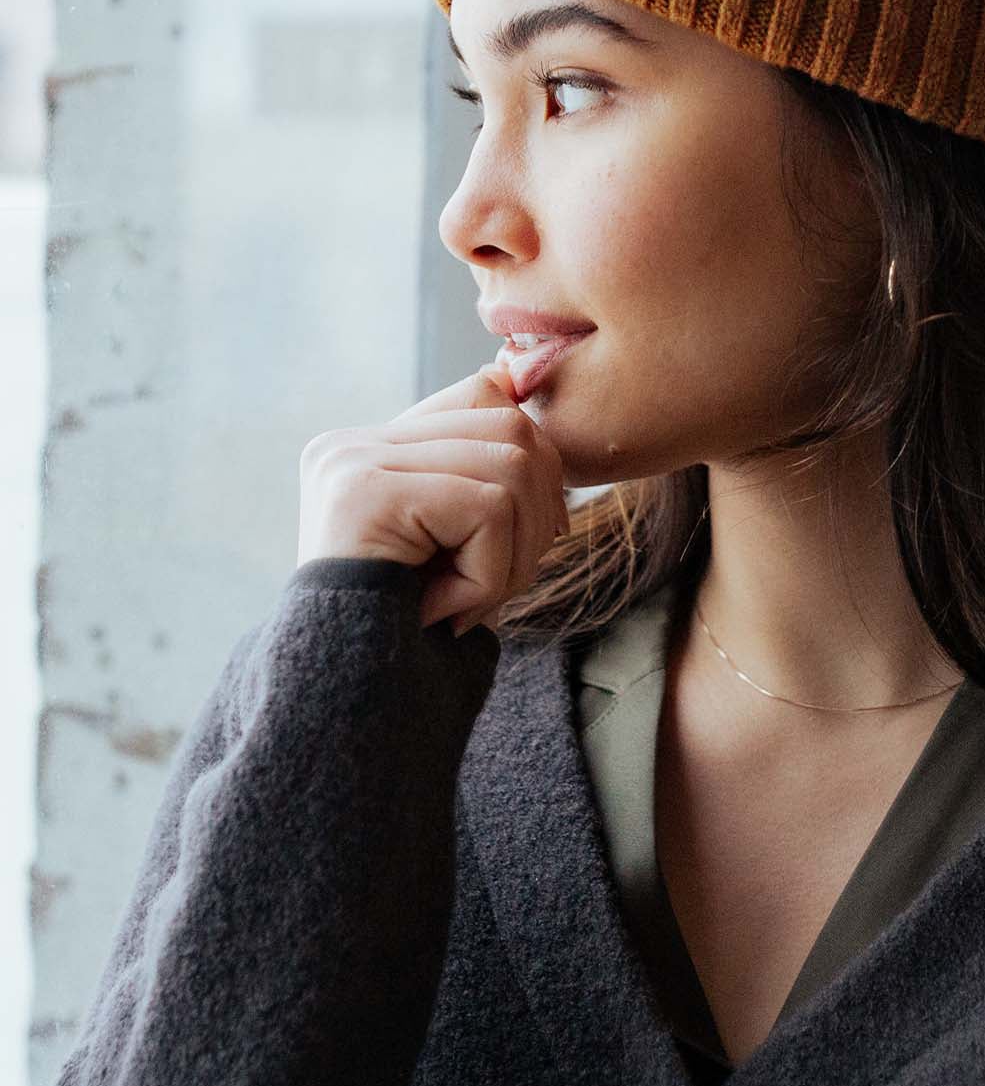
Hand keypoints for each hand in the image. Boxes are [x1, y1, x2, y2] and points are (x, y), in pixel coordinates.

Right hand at [297, 353, 570, 635]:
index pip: (488, 397)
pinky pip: (488, 509)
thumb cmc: (409, 635)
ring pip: (513, 467)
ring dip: (514, 555)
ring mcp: (352, 461)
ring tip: (466, 602)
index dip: (533, 464)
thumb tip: (516, 376)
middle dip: (538, 515)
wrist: (344, 709)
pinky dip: (489, 576)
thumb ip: (483, 470)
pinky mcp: (364, 491)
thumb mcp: (458, 547)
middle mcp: (351, 442)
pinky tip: (442, 611)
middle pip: (513, 427)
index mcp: (369, 446)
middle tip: (496, 584)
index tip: (526, 534)